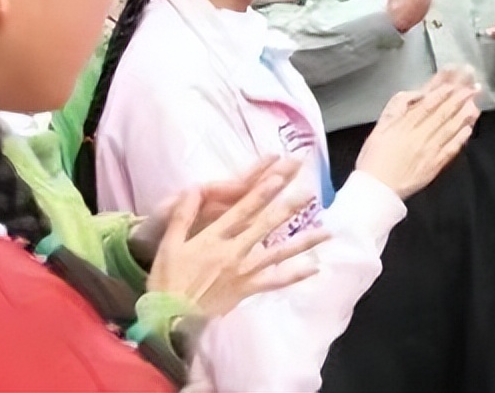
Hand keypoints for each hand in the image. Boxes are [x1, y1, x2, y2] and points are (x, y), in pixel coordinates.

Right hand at [146, 167, 330, 317]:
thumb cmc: (167, 281)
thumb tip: (194, 188)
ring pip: (278, 253)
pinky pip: (275, 282)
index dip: (261, 192)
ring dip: (303, 241)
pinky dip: (294, 275)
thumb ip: (182, 216)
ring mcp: (243, 271)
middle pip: (265, 224)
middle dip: (288, 206)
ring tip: (327, 230)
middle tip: (309, 191)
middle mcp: (233, 252)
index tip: (280, 176)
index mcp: (213, 238)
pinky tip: (314, 268)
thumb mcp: (169, 245)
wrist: (168, 319)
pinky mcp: (247, 290)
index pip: (242, 209)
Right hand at [356, 67, 480, 198]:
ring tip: (475, 104)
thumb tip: (414, 95)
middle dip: (459, 99)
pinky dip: (461, 138)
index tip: (454, 83)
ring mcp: (429, 151)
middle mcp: (419, 136)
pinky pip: (451, 149)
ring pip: (450, 129)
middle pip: (442, 114)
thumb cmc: (374, 159)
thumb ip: (395, 109)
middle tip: (472, 88)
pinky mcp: (435, 166)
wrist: (376, 190)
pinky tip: (468, 128)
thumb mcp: (379, 128)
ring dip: (464, 115)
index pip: (428, 104)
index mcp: (404, 126)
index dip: (443, 92)